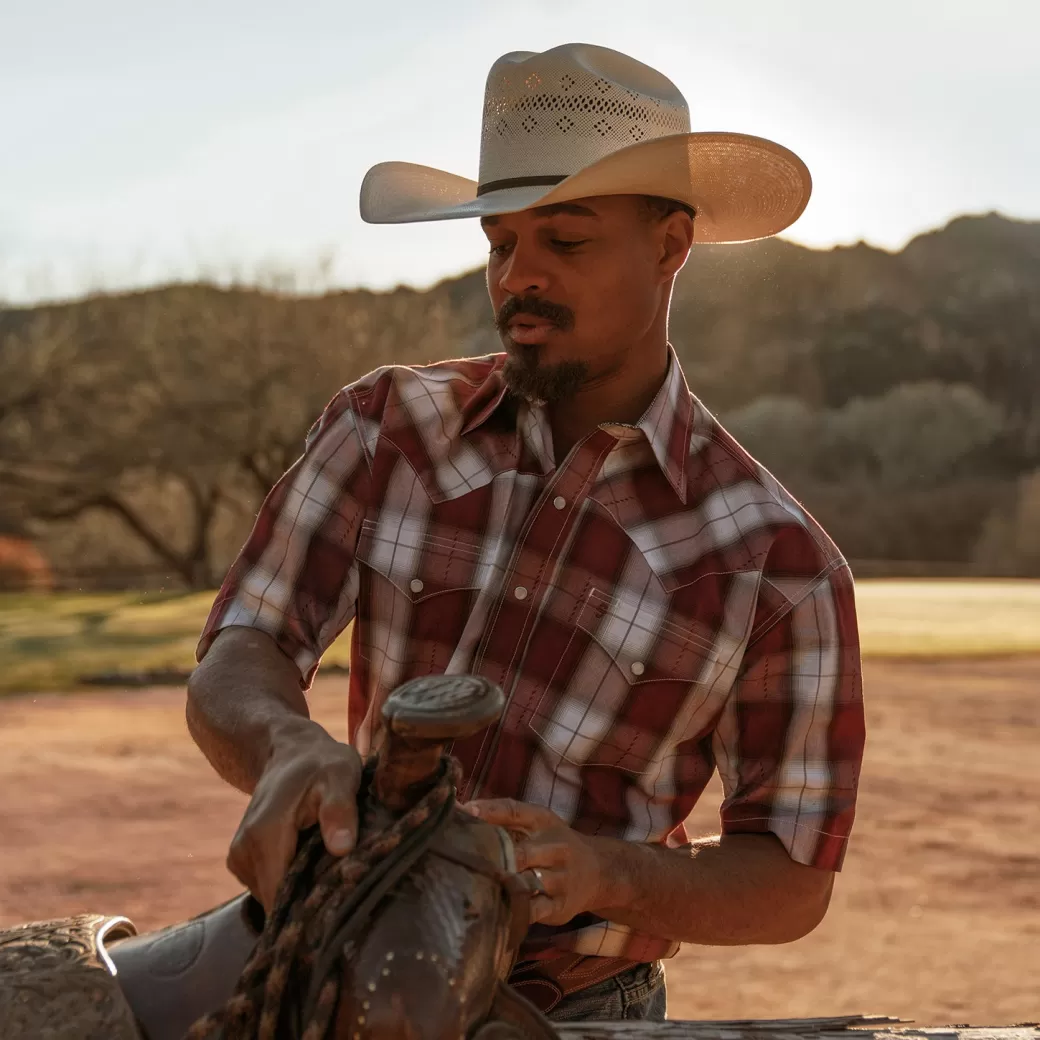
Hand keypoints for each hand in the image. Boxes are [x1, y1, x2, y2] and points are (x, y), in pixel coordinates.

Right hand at [226, 720, 362, 912]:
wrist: (291, 750)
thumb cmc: (321, 763)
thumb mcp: (340, 776)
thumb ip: (340, 811)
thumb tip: (343, 848)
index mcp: (264, 836)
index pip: (278, 901)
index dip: (307, 916)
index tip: (336, 917)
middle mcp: (243, 852)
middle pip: (276, 903)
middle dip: (308, 905)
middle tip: (342, 892)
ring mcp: (240, 858)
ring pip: (273, 898)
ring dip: (301, 893)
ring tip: (330, 872)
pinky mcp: (244, 861)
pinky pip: (270, 887)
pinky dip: (292, 883)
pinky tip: (313, 865)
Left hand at [462, 798, 605, 925]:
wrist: (597, 872)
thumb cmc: (552, 844)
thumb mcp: (536, 825)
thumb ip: (502, 818)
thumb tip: (459, 809)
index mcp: (544, 821)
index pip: (515, 811)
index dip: (490, 811)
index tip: (465, 811)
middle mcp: (555, 847)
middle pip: (522, 853)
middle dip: (495, 859)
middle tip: (464, 860)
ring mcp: (560, 878)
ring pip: (527, 883)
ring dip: (503, 887)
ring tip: (475, 889)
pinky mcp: (560, 906)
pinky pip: (534, 911)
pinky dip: (514, 912)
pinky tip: (495, 913)